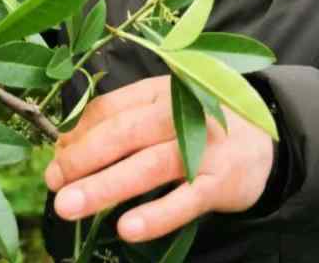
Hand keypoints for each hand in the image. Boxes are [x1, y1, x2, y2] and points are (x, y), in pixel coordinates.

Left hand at [44, 75, 274, 242]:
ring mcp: (204, 147)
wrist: (265, 138)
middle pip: (123, 134)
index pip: (110, 109)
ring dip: (105, 186)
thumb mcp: (162, 109)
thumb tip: (66, 145)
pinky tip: (127, 228)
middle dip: (82, 159)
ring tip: (69, 205)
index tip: (55, 157)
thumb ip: (120, 120)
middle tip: (53, 182)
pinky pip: (185, 200)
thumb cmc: (200, 124)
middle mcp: (181, 113)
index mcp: (159, 91)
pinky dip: (156, 215)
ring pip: (148, 166)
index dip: (77, 133)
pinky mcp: (222, 181)